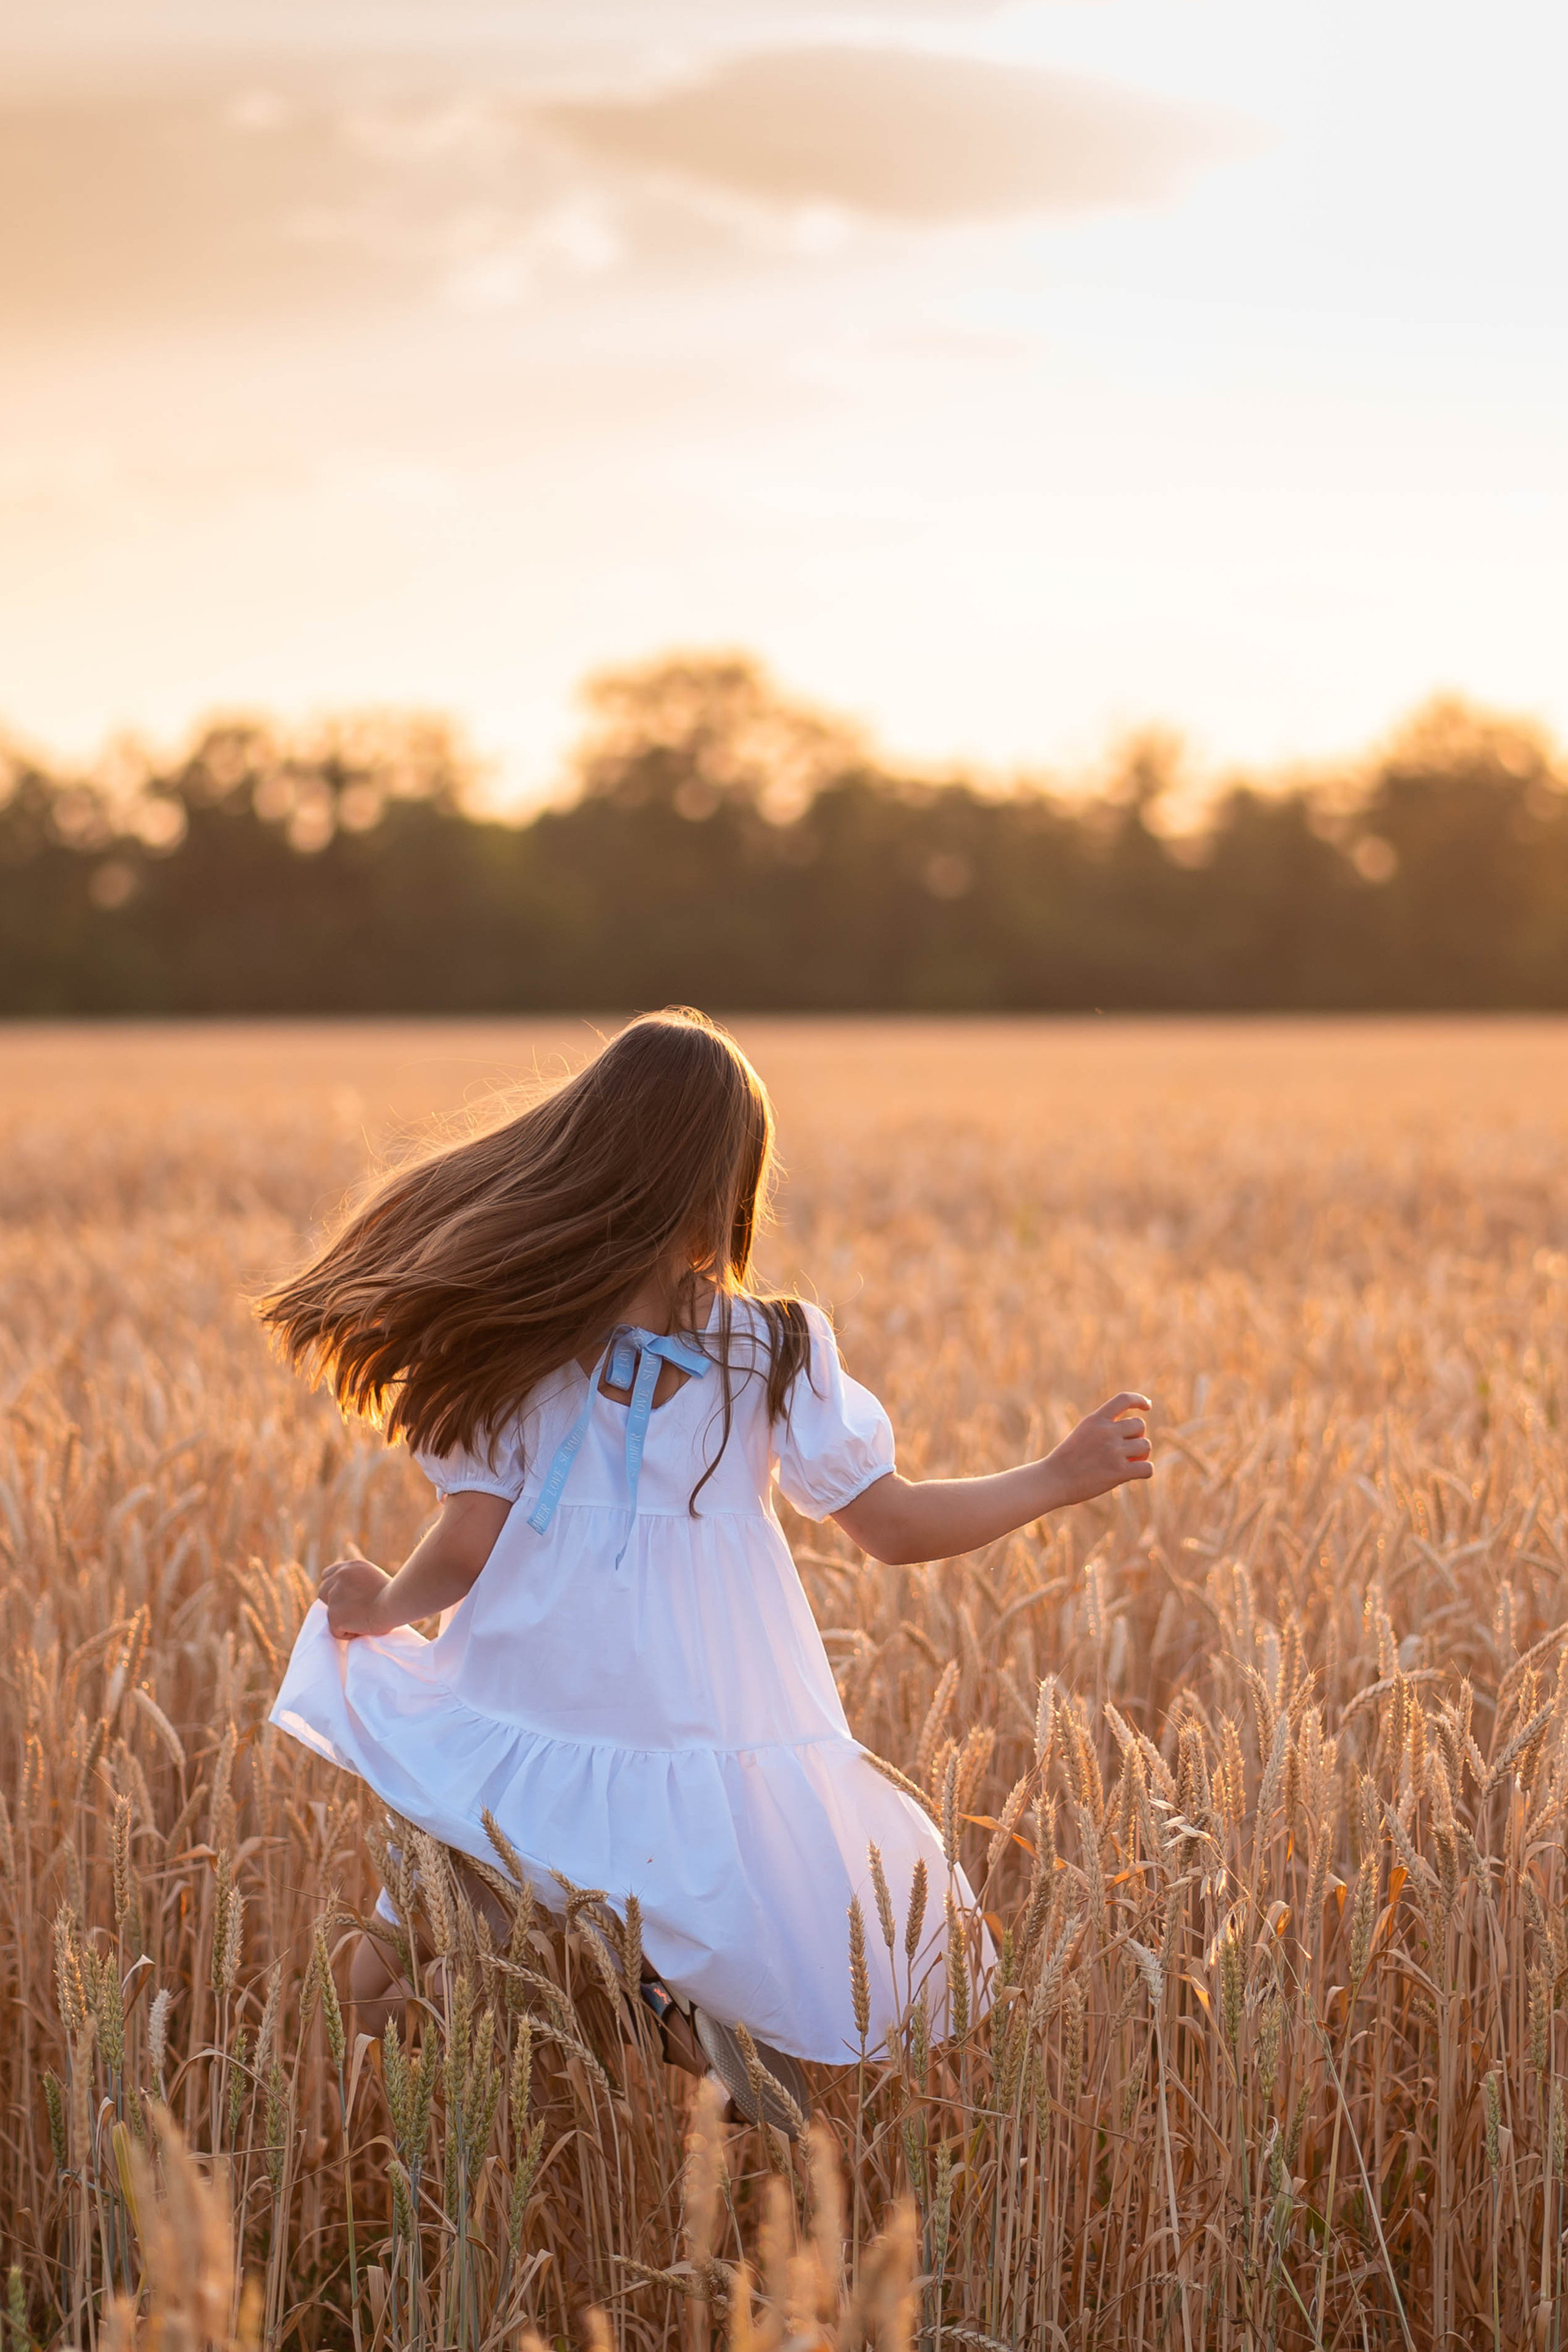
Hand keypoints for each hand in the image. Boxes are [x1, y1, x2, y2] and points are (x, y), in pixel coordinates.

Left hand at [319, 1557, 392, 1639]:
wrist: (395, 1603)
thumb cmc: (393, 1594)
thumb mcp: (373, 1577)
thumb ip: (356, 1580)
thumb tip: (347, 1592)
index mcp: (350, 1567)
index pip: (327, 1575)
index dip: (333, 1587)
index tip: (342, 1597)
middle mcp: (339, 1577)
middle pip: (322, 1592)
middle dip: (333, 1603)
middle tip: (351, 1612)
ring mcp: (335, 1595)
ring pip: (330, 1614)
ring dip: (344, 1620)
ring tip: (365, 1619)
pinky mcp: (334, 1615)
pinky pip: (336, 1631)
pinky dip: (348, 1633)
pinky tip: (363, 1627)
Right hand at [1042, 1394, 1152, 1508]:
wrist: (1053, 1480)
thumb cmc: (1066, 1460)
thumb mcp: (1082, 1433)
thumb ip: (1103, 1428)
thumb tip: (1131, 1432)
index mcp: (1095, 1419)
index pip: (1123, 1399)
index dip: (1139, 1400)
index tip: (1147, 1407)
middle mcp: (1106, 1432)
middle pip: (1140, 1425)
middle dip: (1138, 1437)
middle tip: (1128, 1450)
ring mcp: (1113, 1451)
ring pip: (1145, 1445)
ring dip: (1141, 1455)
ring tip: (1129, 1463)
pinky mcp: (1118, 1472)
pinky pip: (1147, 1468)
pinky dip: (1145, 1471)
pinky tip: (1135, 1474)